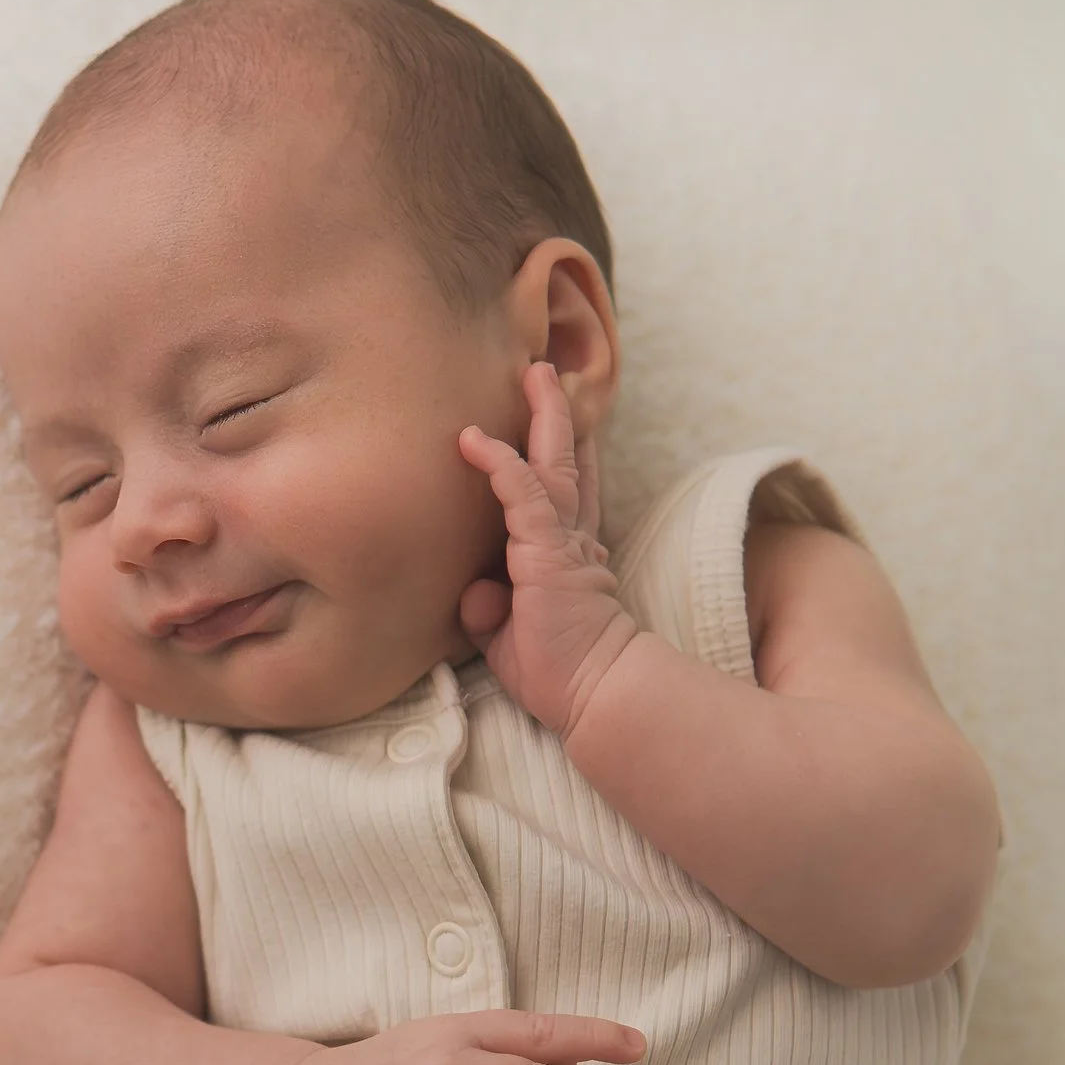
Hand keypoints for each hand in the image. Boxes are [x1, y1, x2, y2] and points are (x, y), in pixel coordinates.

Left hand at [458, 362, 640, 739]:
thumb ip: (490, 610)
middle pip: (565, 464)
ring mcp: (561, 542)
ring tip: (535, 373)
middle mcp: (570, 539)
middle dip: (556, 416)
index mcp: (565, 557)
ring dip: (542, 417)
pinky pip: (522, 495)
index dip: (563, 457)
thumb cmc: (555, 671)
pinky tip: (474, 440)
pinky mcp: (547, 552)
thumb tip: (477, 596)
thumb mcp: (508, 636)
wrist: (590, 692)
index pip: (563, 497)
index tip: (562, 423)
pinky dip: (499, 465)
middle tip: (546, 373)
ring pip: (552, 464)